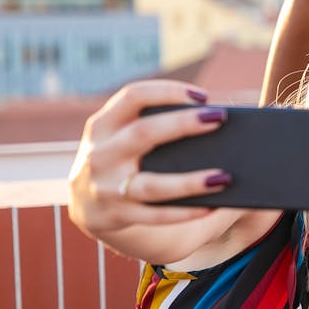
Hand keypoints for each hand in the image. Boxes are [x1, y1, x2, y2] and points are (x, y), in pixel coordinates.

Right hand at [67, 80, 230, 240]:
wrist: (85, 205)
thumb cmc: (121, 158)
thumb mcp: (121, 136)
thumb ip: (153, 125)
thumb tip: (213, 122)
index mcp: (103, 125)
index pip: (133, 97)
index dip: (167, 92)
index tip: (202, 96)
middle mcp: (101, 154)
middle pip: (143, 133)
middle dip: (182, 124)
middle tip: (219, 118)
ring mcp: (106, 188)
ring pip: (152, 185)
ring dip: (190, 182)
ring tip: (223, 177)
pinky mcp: (117, 217)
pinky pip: (157, 216)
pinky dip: (186, 212)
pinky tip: (213, 206)